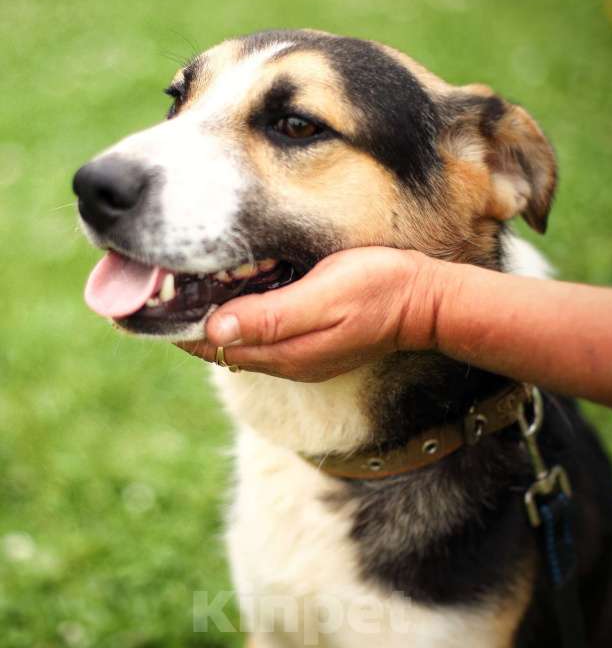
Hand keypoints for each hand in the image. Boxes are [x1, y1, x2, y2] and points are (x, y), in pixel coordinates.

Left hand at [176, 247, 444, 381]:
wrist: (424, 302)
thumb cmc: (378, 291)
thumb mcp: (325, 298)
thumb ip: (272, 317)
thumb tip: (216, 328)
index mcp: (283, 352)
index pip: (213, 345)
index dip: (179, 326)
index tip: (151, 300)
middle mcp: (285, 360)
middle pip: (220, 346)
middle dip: (188, 322)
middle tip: (160, 288)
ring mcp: (299, 355)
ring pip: (238, 341)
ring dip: (211, 320)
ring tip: (185, 289)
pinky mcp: (312, 344)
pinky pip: (260, 335)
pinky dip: (237, 318)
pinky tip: (232, 295)